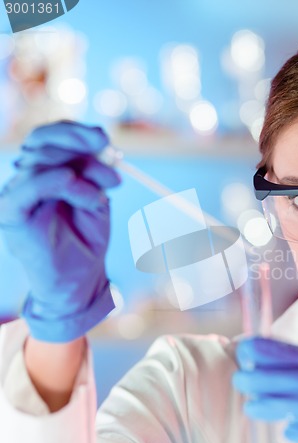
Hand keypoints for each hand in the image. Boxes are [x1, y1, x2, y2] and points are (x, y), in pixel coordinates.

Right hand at [0, 121, 120, 341]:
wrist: (79, 279)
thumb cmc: (87, 240)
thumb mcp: (98, 199)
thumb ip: (96, 174)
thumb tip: (104, 148)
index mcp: (47, 171)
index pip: (51, 137)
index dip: (75, 131)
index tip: (104, 138)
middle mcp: (29, 178)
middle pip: (42, 141)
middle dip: (78, 141)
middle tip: (108, 151)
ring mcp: (18, 194)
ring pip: (39, 161)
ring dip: (80, 171)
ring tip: (101, 196)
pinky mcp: (12, 214)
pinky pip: (28, 188)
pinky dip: (55, 181)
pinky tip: (82, 190)